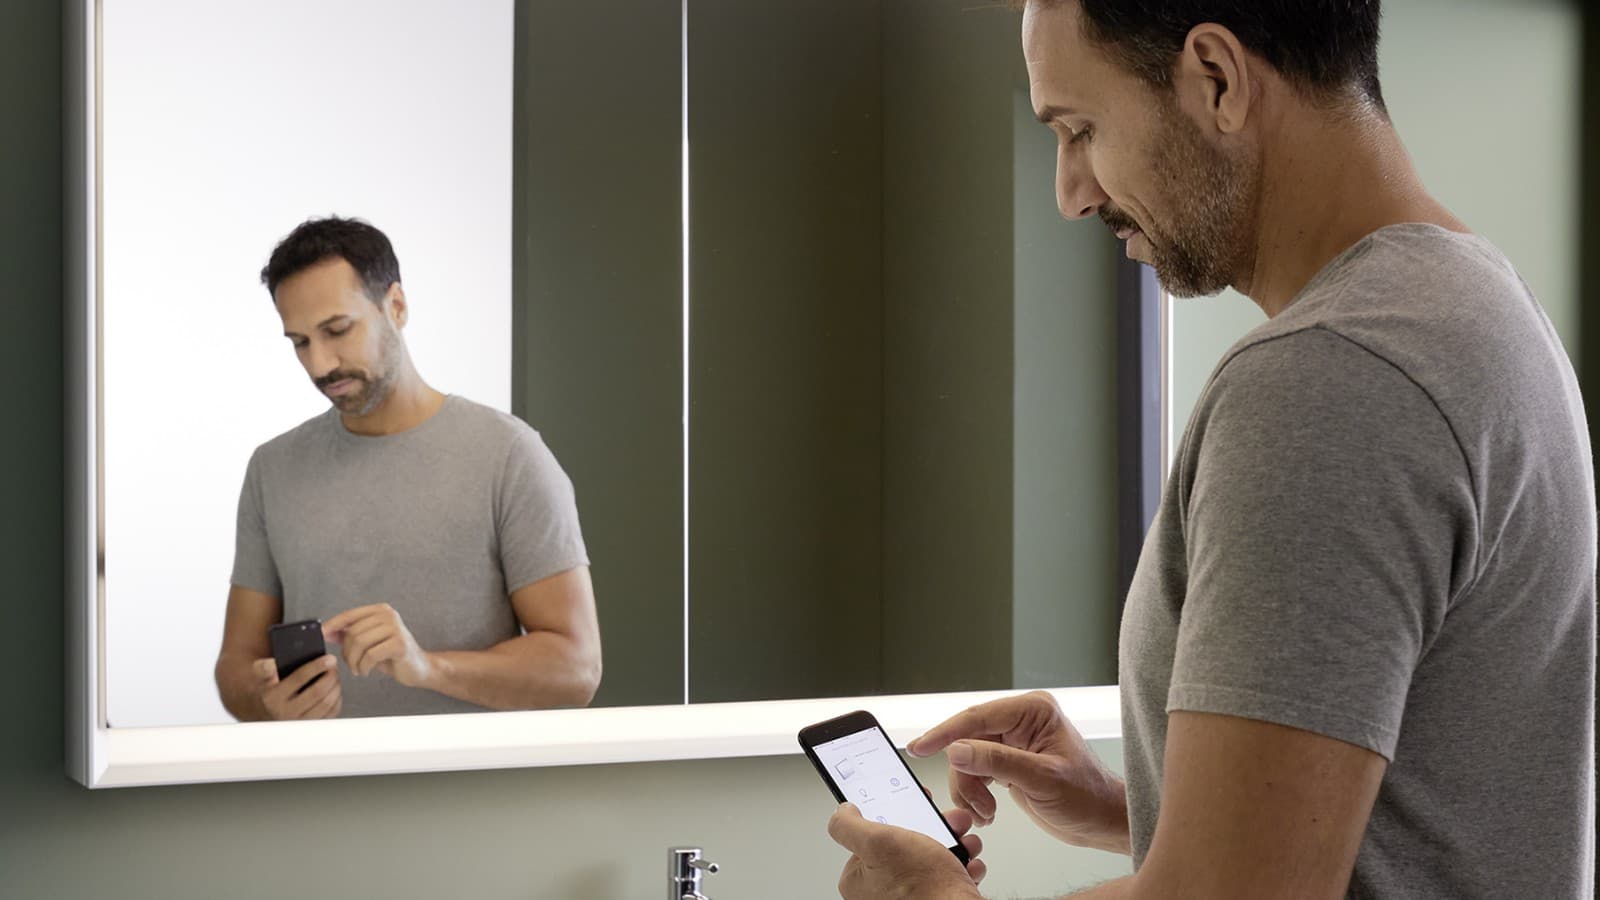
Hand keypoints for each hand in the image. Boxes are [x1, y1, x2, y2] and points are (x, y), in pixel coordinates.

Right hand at [252, 655, 341, 719]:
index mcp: (272, 698)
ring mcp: (299, 723)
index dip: (317, 666)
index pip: (299, 678)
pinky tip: (333, 689)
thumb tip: (272, 665)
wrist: (267, 713)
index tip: (330, 659)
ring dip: (335, 686)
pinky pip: (331, 713)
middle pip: (317, 692)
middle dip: (330, 676)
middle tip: (334, 666)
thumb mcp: (260, 678)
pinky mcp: (311, 728)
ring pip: (326, 703)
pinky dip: (337, 699)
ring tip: (334, 676)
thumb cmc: (269, 691)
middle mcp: (285, 713)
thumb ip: (264, 668)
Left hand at [323, 604, 435, 687]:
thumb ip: (349, 634)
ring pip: (360, 643)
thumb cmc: (392, 655)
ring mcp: (396, 628)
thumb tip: (326, 630)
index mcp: (381, 610)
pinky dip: (364, 666)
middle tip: (351, 664)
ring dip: (354, 661)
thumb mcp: (368, 642)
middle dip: (347, 652)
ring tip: (358, 669)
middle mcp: (389, 615)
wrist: (418, 668)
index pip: (350, 614)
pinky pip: (370, 655)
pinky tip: (366, 671)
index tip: (321, 634)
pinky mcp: (400, 644)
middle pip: (353, 632)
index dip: (333, 624)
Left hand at [828, 802, 984, 898]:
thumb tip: (841, 813)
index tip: (911, 806)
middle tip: (947, 823)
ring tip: (963, 843)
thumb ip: (851, 826)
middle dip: (933, 830)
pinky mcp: (933, 899)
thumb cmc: (924, 889)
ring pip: (930, 858)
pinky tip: (967, 864)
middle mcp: (882, 891)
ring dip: (952, 845)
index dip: (895, 816)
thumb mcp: (880, 842)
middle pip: (906, 844)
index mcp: (860, 880)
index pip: (872, 836)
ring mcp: (908, 897)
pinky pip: (946, 876)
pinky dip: (961, 866)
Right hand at [908, 691, 1129, 853]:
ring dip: (970, 789)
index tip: (920, 747)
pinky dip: (975, 794)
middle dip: (966, 775)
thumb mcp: (1042, 779)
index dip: (946, 733)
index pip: (978, 717)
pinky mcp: (1007, 760)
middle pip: (968, 740)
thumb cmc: (1087, 796)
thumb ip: (998, 762)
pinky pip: (974, 772)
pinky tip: (989, 809)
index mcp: (1033, 711)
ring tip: (988, 811)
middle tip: (974, 802)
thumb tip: (957, 750)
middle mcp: (1021, 720)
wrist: (1101, 820)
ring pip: (966, 759)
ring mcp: (1012, 740)